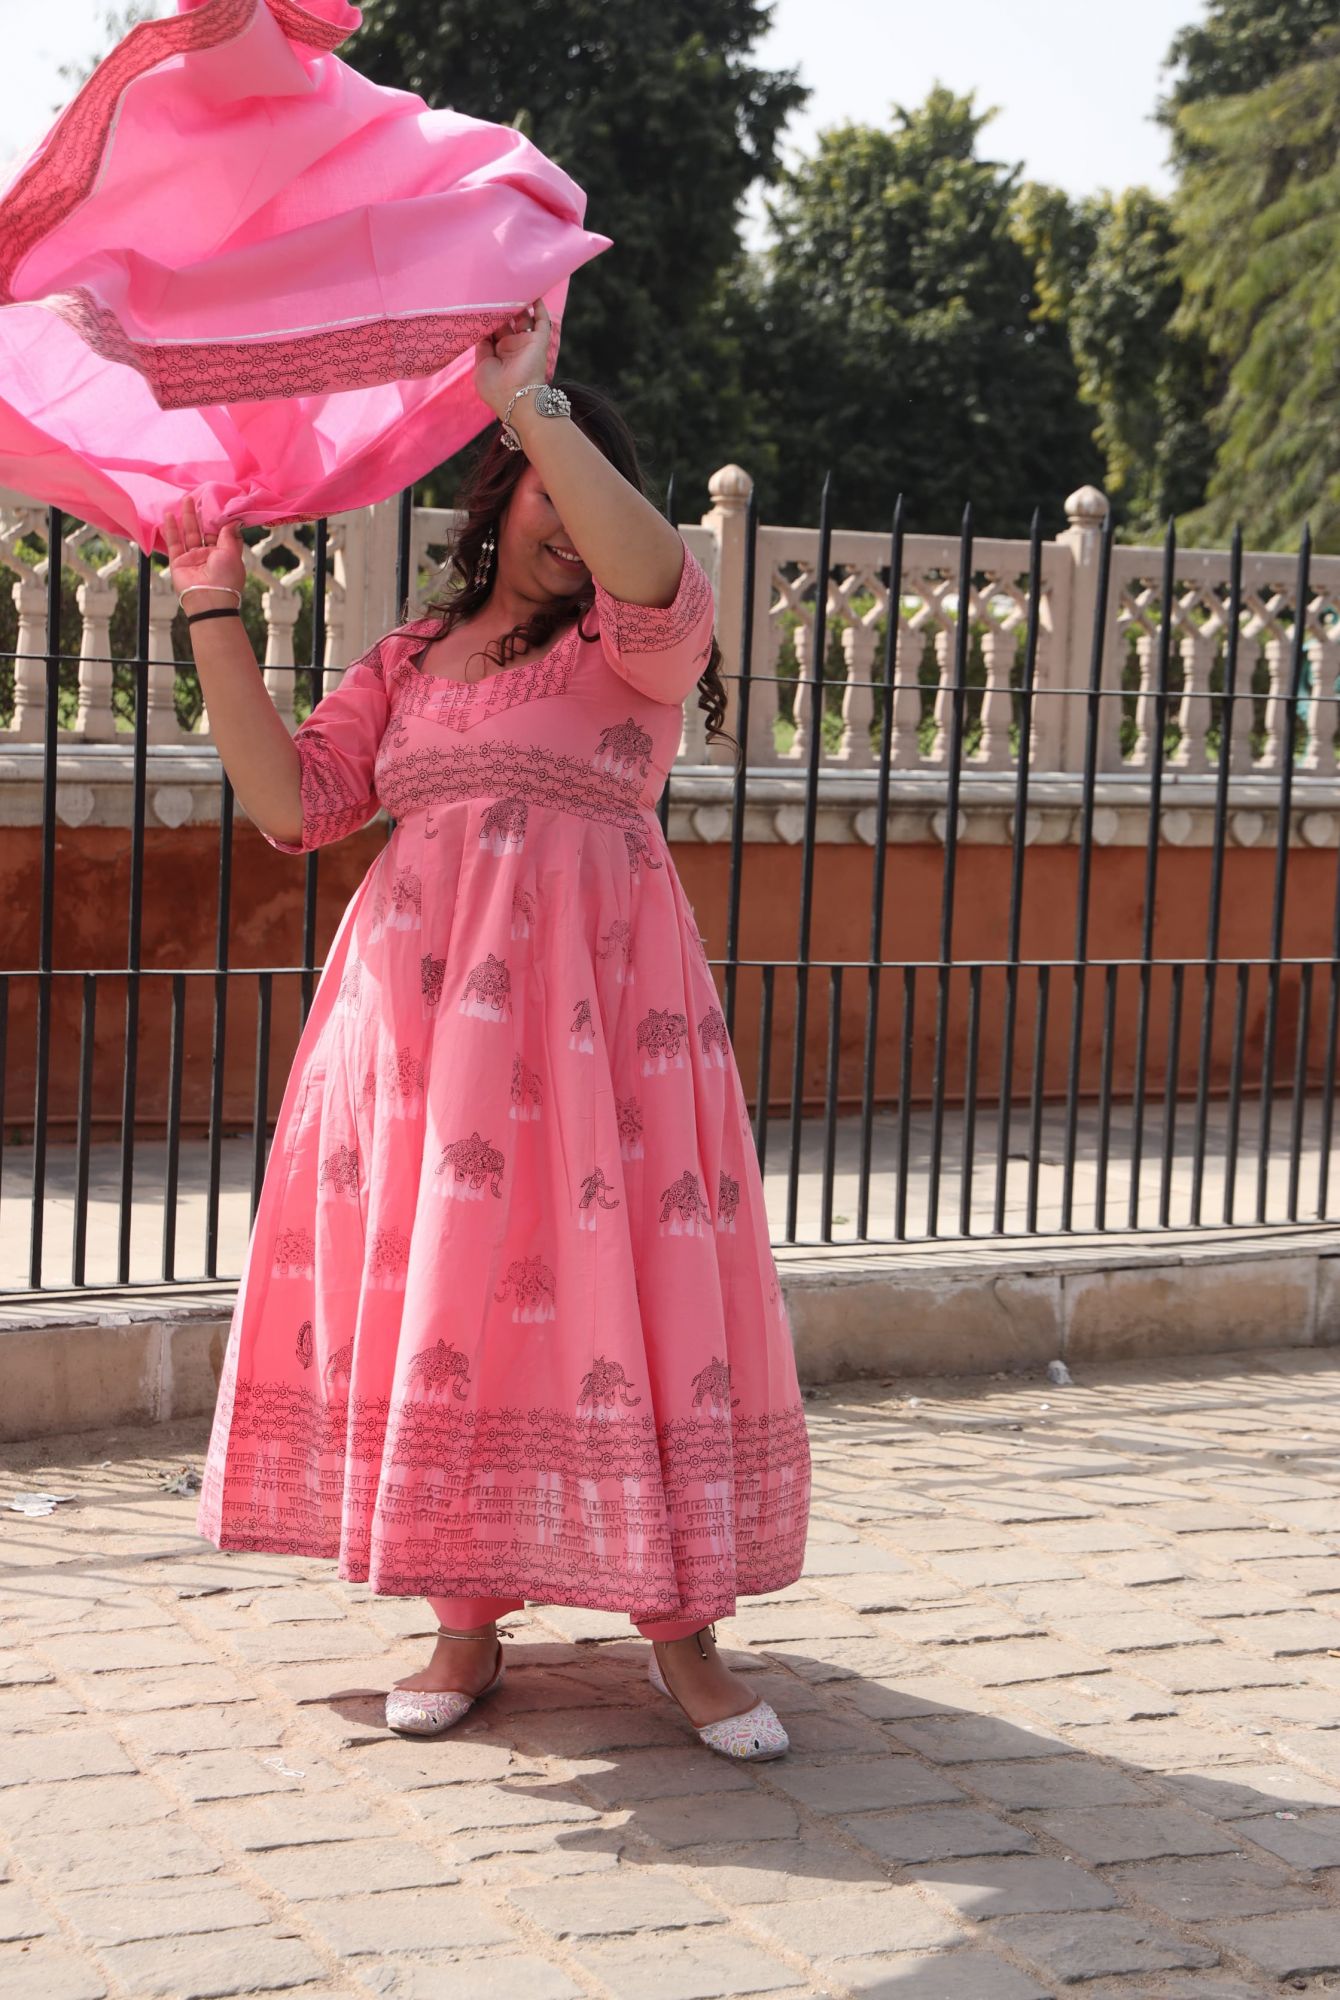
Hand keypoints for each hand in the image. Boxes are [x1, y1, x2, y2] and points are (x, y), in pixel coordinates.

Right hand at [162, 495, 245, 599]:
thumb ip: (229, 535)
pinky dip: (171, 530)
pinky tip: (168, 516)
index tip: (217, 504)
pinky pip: (174, 543)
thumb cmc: (225, 577)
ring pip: (188, 534)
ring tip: (185, 499)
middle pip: (203, 530)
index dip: (218, 519)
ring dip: (186, 517)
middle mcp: (209, 555)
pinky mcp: (179, 562)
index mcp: (224, 554)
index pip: (221, 533)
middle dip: (201, 514)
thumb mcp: (231, 552)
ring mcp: (193, 558)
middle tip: (198, 496)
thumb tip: (234, 520)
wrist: (209, 599)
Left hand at [472, 297, 551, 418]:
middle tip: (493, 290)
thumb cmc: (495, 388)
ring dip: (519, 305)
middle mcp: (512, 346)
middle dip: (501, 308)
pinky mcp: (539, 341)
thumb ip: (482, 347)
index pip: (492, 330)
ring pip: (523, 318)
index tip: (480, 303)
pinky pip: (542, 321)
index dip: (487, 318)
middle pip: (506, 321)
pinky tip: (534, 293)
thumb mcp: (481, 366)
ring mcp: (526, 343)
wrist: (516, 398)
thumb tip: (483, 329)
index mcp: (497, 354)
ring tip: (511, 286)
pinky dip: (539, 308)